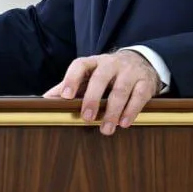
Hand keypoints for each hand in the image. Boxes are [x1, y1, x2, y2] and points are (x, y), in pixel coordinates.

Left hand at [43, 50, 160, 135]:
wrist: (141, 62)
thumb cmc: (108, 73)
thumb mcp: (90, 76)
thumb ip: (70, 86)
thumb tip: (47, 99)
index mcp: (94, 62)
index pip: (80, 65)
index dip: (71, 79)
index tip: (65, 96)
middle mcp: (111, 63)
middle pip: (100, 78)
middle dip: (93, 99)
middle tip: (86, 118)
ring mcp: (130, 71)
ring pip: (121, 89)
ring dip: (113, 111)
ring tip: (106, 129)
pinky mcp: (145, 82)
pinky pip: (139, 96)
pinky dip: (131, 111)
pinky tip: (124, 123)